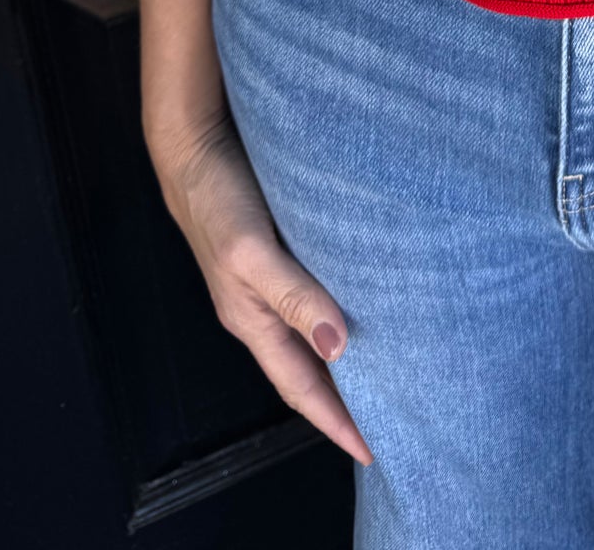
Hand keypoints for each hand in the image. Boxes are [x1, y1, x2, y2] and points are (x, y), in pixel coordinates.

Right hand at [150, 112, 372, 465]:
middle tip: (399, 415)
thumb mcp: (251, 251)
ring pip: (316, 332)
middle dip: (348, 398)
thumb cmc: (216, 198)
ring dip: (351, 354)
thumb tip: (337, 345)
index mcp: (253, 319)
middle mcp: (263, 307)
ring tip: (395, 368)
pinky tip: (372, 301)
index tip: (375, 451)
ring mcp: (272, 279)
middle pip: (310, 368)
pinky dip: (345, 309)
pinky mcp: (283, 249)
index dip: (336, 421)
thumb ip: (293, 295)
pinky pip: (319, 294)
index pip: (302, 387)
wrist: (194, 143)